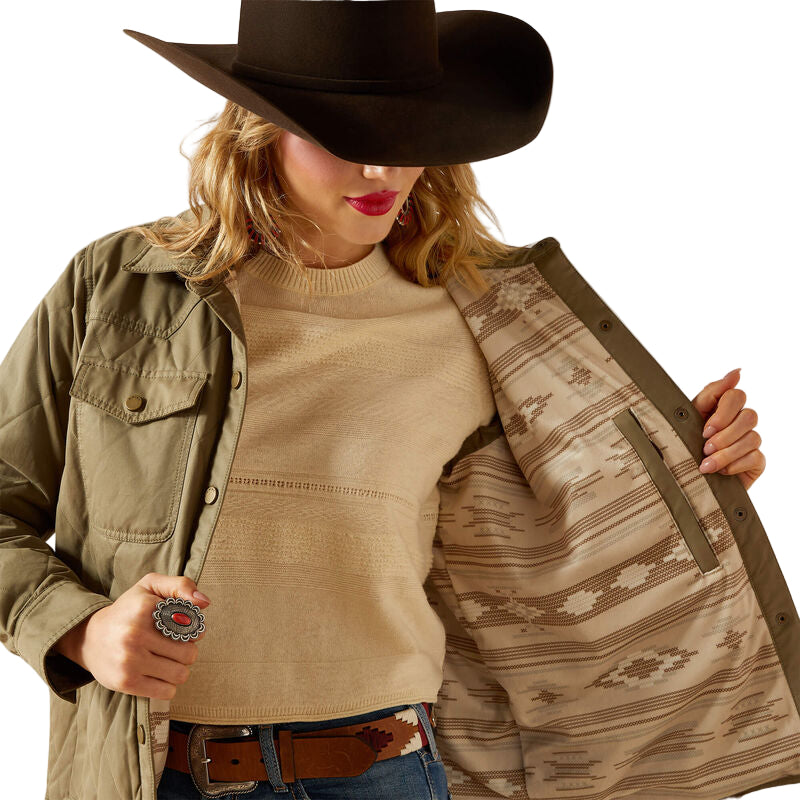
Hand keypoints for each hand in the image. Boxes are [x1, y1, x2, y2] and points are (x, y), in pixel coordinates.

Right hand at [54, 573, 210, 700]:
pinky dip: (168, 686)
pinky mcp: (126, 682)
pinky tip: (158, 674)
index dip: (194, 629)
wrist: (89, 638)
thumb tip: (205, 602)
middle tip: (175, 647)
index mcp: (145, 608)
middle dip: (188, 651)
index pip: (191, 625)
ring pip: (181, 674)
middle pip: (189, 653)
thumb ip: (181, 585)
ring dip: (179, 669)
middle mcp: (136, 634)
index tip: (184, 629)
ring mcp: (130, 660)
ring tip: (167, 660)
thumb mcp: (151, 586)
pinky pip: (167, 692)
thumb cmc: (129, 610)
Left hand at [690, 367, 765, 490]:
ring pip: (752, 438)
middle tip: (705, 447)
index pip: (736, 395)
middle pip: (749, 416)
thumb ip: (711, 393)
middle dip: (725, 434)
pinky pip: (755, 457)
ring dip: (726, 453)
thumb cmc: (685, 445)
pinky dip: (734, 465)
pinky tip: (721, 472)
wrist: (685, 481)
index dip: (723, 412)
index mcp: (723, 408)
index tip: (706, 429)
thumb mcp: (690, 418)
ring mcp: (750, 441)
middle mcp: (740, 422)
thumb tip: (737, 372)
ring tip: (706, 464)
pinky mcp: (756, 461)